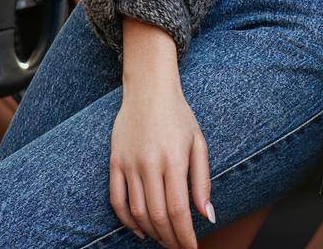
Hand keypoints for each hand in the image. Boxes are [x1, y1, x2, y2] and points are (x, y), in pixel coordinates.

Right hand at [111, 20, 213, 247]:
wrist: (148, 89)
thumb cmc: (178, 116)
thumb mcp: (198, 144)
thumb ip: (202, 182)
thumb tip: (207, 216)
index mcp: (173, 159)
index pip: (178, 209)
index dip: (184, 235)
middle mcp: (149, 163)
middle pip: (157, 215)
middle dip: (170, 238)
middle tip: (178, 247)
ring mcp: (129, 163)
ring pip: (137, 212)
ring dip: (151, 232)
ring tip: (163, 239)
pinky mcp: (115, 162)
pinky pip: (117, 200)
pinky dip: (127, 220)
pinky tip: (140, 229)